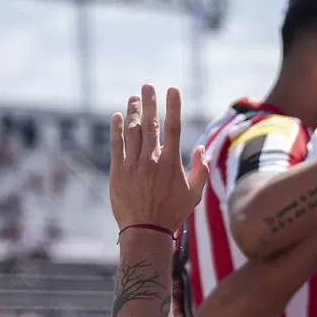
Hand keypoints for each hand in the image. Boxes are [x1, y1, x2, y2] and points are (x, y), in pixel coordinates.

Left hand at [109, 84, 209, 232]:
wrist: (146, 230)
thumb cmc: (173, 213)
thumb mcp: (194, 193)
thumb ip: (200, 169)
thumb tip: (200, 149)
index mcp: (171, 162)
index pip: (174, 127)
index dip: (173, 106)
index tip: (172, 89)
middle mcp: (151, 159)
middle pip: (150, 124)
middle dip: (150, 103)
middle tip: (148, 86)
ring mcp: (132, 164)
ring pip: (132, 131)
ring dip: (133, 112)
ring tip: (134, 98)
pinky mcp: (117, 171)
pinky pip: (116, 145)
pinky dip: (116, 130)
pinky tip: (117, 117)